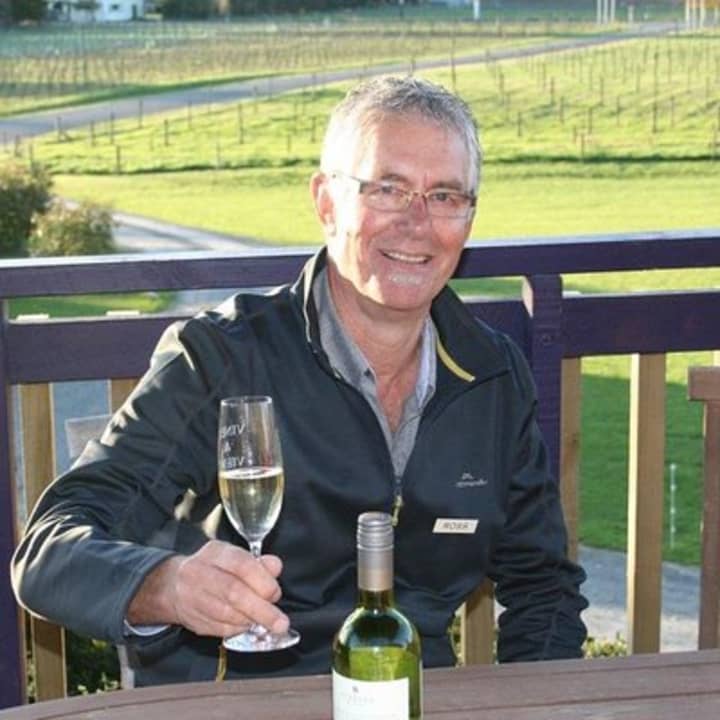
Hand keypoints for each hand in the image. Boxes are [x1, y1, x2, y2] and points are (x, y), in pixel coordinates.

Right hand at [128, 540, 289, 637]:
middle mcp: (200, 572)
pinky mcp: (192, 619)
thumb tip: (275, 567)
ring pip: (226, 614)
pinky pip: (219, 629)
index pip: (241, 565)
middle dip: (261, 610)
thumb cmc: (214, 569)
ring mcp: (193, 597)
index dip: (262, 581)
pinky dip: (238, 629)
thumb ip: (259, 563)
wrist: (175, 585)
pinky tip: (247, 625)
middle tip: (280, 622)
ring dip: (251, 621)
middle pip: (233, 592)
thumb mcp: (235, 557)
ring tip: (265, 622)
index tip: (275, 593)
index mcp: (216, 552)